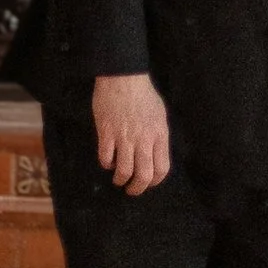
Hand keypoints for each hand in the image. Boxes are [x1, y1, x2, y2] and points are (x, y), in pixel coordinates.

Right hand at [93, 73, 170, 194]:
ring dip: (120, 179)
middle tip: (131, 190)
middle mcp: (144, 140)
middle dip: (137, 188)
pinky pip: (106, 158)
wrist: (123, 78)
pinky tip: (108, 161)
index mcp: (159, 135)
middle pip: (144, 175)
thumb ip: (158, 136)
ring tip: (118, 179)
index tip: (148, 183)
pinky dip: (106, 164)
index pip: (162, 169)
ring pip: (124, 171)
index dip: (155, 182)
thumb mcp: (159, 115)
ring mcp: (124, 137)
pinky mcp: (106, 133)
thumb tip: (155, 154)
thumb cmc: (143, 94)